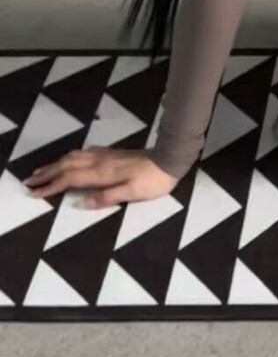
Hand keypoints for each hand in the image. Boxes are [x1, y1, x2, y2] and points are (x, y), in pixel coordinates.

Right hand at [23, 147, 180, 208]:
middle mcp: (100, 161)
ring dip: (55, 164)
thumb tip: (81, 203)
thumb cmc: (153, 181)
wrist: (169, 159)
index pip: (70, 178)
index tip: (35, 192)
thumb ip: (107, 197)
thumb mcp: (132, 193)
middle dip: (47, 173)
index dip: (51, 186)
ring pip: (73, 157)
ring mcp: (105, 155)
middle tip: (29, 180)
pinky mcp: (111, 153)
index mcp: (102, 173)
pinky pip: (82, 154)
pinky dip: (69, 158)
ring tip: (42, 171)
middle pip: (67, 165)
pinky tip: (69, 160)